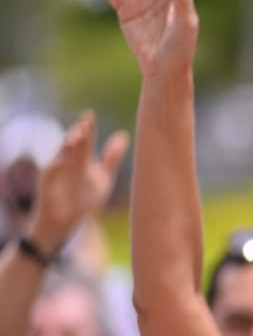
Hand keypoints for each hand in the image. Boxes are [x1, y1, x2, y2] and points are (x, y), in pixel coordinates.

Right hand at [28, 112, 128, 248]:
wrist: (68, 220)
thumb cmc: (84, 198)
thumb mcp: (103, 179)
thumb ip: (111, 159)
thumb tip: (123, 135)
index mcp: (82, 160)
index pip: (85, 140)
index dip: (88, 128)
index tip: (90, 115)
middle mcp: (69, 162)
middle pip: (74, 144)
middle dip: (79, 133)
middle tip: (85, 122)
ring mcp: (57, 171)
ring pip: (61, 154)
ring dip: (68, 145)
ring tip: (77, 136)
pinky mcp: (47, 182)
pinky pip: (51, 171)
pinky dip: (57, 164)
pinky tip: (65, 158)